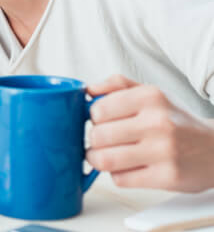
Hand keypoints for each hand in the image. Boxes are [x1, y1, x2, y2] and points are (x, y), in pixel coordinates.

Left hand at [86, 74, 213, 191]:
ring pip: (106, 159)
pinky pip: (121, 179)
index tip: (99, 120)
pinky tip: (126, 166)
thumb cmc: (175, 119)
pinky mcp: (167, 177)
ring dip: (97, 159)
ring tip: (101, 155)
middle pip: (99, 135)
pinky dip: (116, 174)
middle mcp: (158, 122)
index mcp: (150, 97)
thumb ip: (117, 85)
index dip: (93, 117)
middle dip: (93, 139)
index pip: (99, 109)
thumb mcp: (150, 92)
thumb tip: (88, 90)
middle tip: (99, 140)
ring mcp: (163, 151)